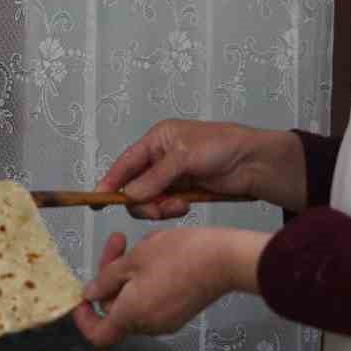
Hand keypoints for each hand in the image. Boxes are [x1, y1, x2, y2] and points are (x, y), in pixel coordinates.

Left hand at [72, 226, 267, 347]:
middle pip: (116, 310)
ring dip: (130, 275)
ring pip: (135, 302)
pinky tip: (159, 255)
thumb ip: (107, 279)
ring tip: (142, 245)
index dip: (85, 319)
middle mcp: (148, 325)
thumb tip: (91, 295)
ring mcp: (167, 320)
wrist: (226, 259)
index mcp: (131, 315)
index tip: (83, 298)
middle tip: (118, 242)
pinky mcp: (181, 311)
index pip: (98, 335)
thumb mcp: (135, 259)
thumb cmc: (180, 255)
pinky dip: (147, 281)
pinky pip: (153, 300)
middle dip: (111, 277)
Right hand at [97, 119, 305, 218]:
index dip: (110, 182)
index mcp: (157, 140)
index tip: (97, 200)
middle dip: (144, 201)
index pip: (125, 163)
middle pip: (135, 187)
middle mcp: (160, 158)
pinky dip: (172, 209)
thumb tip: (131, 196)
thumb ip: (156, 178)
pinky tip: (187, 205)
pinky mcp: (184, 192)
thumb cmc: (221, 146)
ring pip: (149, 200)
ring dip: (160, 207)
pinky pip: (165, 206)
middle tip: (161, 208)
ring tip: (180, 205)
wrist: (253, 162)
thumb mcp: (185, 157)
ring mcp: (172, 177)